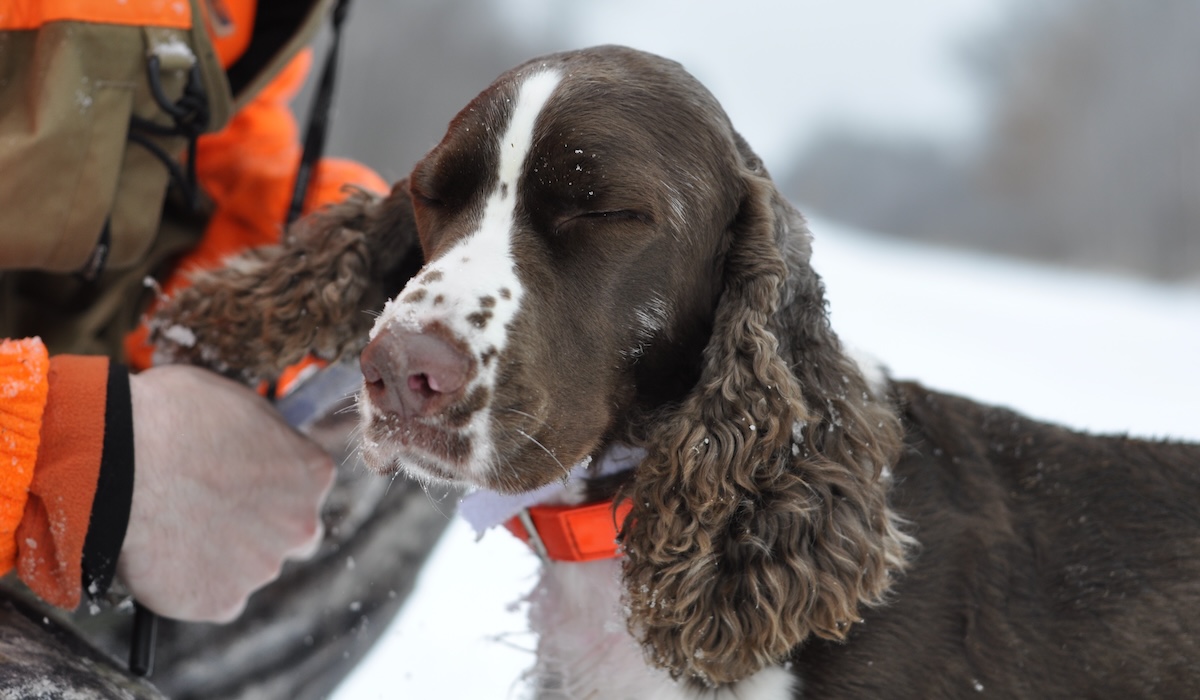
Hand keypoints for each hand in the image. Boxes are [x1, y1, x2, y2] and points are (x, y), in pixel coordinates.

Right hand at [117, 365, 335, 621]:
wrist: (120, 459)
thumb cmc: (174, 417)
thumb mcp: (242, 405)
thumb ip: (266, 439)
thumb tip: (261, 446)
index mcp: (312, 473)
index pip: (306, 487)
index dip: (271, 485)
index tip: (241, 483)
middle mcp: (301, 525)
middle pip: (292, 535)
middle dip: (262, 528)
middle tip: (216, 514)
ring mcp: (262, 568)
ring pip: (249, 568)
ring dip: (222, 556)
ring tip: (176, 527)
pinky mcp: (220, 602)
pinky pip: (210, 598)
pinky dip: (190, 584)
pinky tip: (163, 556)